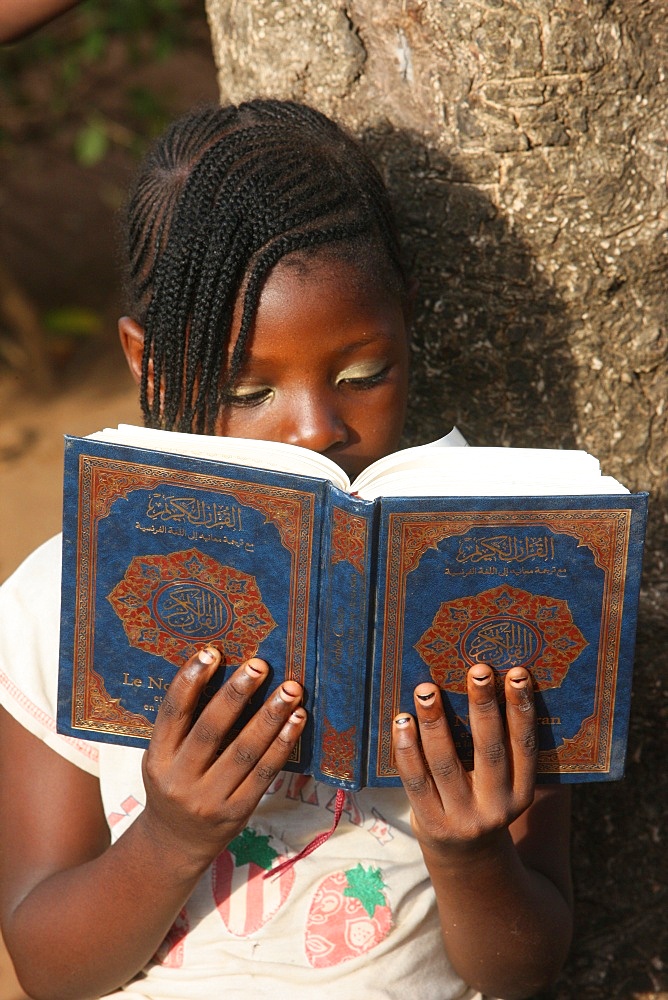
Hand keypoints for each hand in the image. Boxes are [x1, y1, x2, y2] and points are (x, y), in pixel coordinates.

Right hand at [139, 646, 305, 873]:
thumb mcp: (164, 758)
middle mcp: (180, 779)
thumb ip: (184, 726)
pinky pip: (265, 772)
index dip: (190, 680)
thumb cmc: (175, 785)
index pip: (172, 713)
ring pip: (245, 750)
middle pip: (212, 729)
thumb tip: (223, 674)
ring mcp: (209, 799)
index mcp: (157, 758)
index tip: (212, 652)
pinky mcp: (237, 812)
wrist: (175, 844)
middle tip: (260, 664)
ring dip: (271, 715)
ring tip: (291, 688)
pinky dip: (283, 743)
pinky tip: (297, 720)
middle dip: (238, 693)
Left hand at [392, 665, 536, 852]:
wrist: (465, 859)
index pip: (525, 745)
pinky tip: (402, 721)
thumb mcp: (505, 784)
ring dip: (436, 722)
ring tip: (427, 689)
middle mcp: (496, 807)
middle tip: (478, 670)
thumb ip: (503, 747)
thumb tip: (492, 685)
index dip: (522, 709)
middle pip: (489, 750)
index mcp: (522, 792)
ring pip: (446, 763)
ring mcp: (462, 818)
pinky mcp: (431, 823)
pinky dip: (407, 749)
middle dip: (483, 706)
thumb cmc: (483, 800)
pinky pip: (416, 781)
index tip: (517, 673)